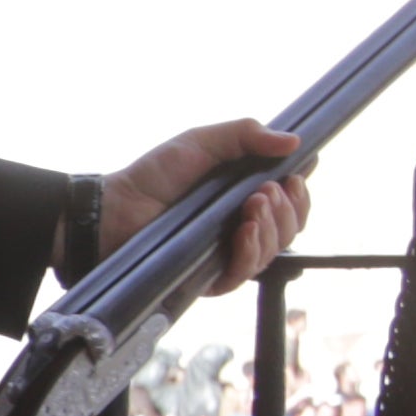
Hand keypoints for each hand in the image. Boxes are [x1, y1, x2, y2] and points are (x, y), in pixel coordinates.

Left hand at [101, 117, 310, 281]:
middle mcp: (241, 228)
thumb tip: (294, 140)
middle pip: (289, 229)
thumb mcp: (201, 142)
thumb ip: (245, 135)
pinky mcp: (208, 279)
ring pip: (272, 252)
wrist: (116, 208)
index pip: (289, 204)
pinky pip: (243, 274)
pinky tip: (244, 232)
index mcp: (243, 197)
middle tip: (266, 191)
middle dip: (288, 209)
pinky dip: (251, 252)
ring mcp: (226, 255)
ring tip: (253, 206)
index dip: (300, 194)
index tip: (295, 176)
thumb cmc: (155, 175)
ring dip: (272, 227)